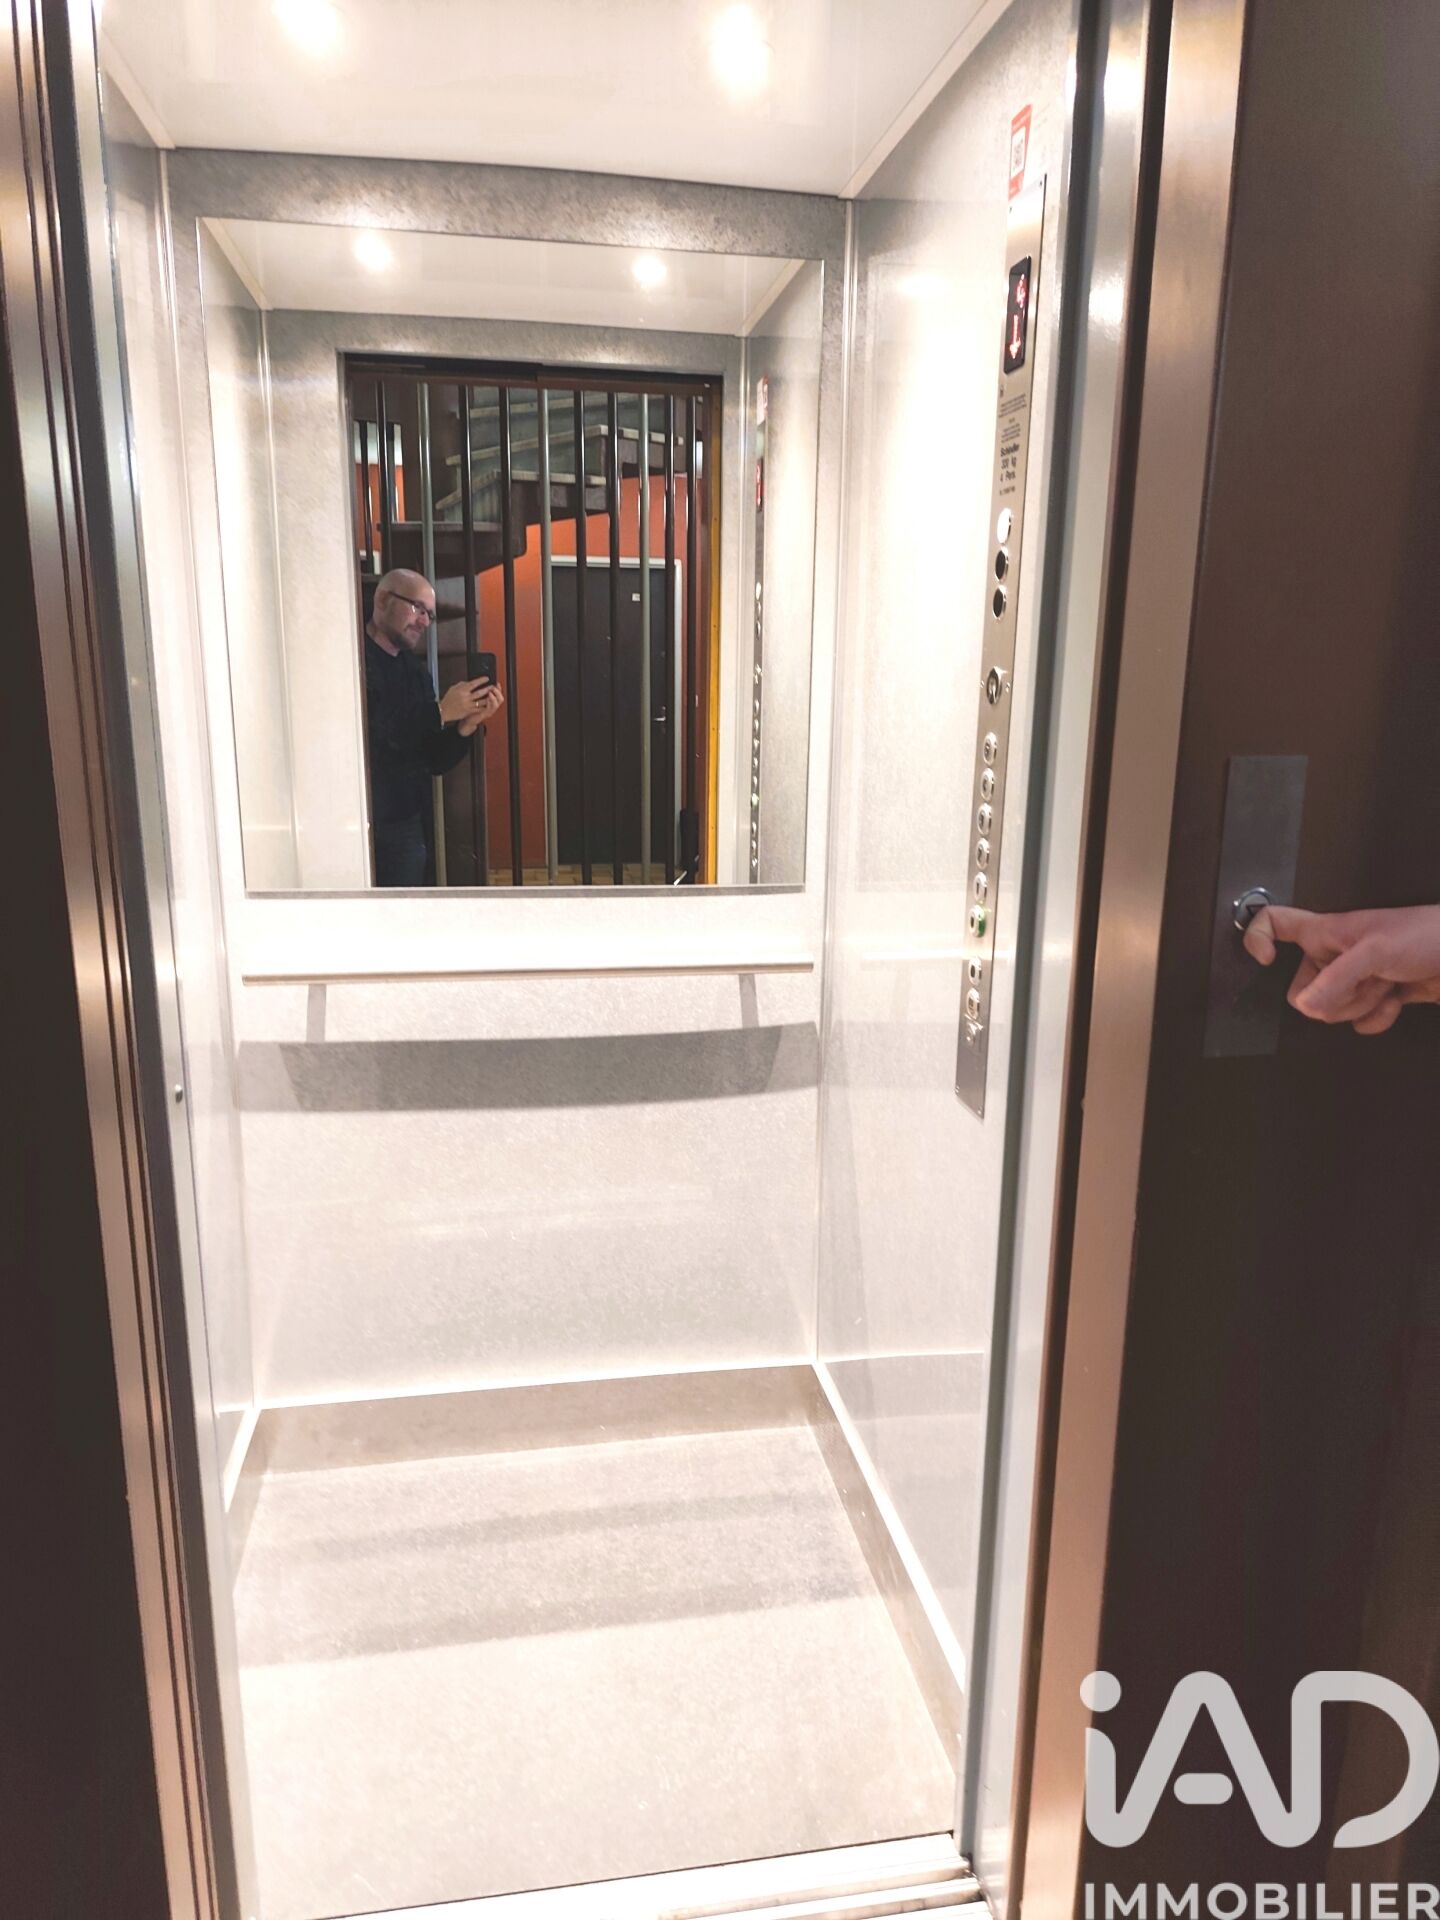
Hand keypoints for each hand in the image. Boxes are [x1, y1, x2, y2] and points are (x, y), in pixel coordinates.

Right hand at [440, 677, 503, 730]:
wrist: (444, 711)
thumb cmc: (448, 699)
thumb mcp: (453, 688)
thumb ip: (462, 684)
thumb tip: (469, 682)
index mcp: (461, 690)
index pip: (473, 684)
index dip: (481, 680)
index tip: (486, 678)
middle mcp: (465, 697)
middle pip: (479, 693)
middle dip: (487, 689)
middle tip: (493, 686)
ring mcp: (468, 705)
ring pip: (481, 701)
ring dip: (488, 698)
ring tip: (492, 695)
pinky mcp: (469, 711)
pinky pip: (479, 709)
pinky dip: (484, 706)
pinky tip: (488, 704)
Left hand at [456, 680, 503, 737]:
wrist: (468, 720)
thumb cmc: (471, 709)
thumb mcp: (475, 699)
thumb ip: (478, 691)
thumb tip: (477, 681)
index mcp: (490, 702)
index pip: (498, 694)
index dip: (499, 688)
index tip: (497, 683)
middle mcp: (491, 706)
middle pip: (500, 698)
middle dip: (498, 691)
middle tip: (493, 687)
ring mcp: (489, 711)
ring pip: (497, 704)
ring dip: (495, 697)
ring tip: (490, 692)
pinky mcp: (486, 714)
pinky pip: (490, 709)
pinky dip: (490, 703)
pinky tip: (488, 699)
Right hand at [1243, 902, 1439, 1034]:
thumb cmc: (1428, 934)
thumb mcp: (1376, 951)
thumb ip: (1336, 979)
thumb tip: (1305, 1005)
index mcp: (1326, 932)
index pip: (1274, 923)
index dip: (1257, 938)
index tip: (1266, 961)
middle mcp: (1335, 955)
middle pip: (1301, 989)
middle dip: (1331, 997)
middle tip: (1359, 980)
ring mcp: (1355, 979)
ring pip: (1330, 1011)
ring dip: (1362, 1004)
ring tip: (1386, 982)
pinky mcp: (1377, 997)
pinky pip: (1358, 1023)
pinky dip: (1378, 1017)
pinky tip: (1395, 1000)